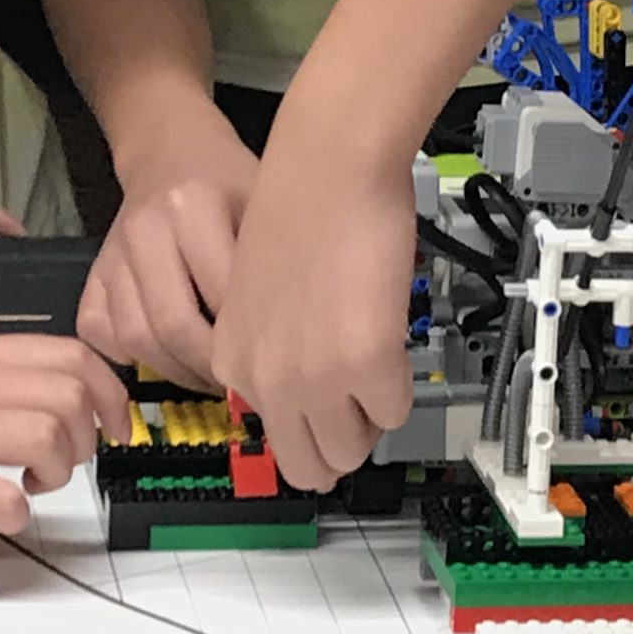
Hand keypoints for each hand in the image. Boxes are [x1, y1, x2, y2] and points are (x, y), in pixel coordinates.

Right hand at [0, 333, 131, 569]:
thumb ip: (2, 384)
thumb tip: (84, 393)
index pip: (68, 352)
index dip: (109, 393)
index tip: (114, 426)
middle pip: (66, 391)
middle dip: (85, 437)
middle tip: (60, 463)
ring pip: (44, 435)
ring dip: (57, 473)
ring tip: (30, 484)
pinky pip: (3, 498)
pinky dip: (17, 514)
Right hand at [76, 104, 256, 390]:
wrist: (172, 149)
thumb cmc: (233, 182)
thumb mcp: (265, 204)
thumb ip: (273, 264)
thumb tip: (293, 345)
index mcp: (193, 204)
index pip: (221, 296)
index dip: (250, 340)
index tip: (277, 363)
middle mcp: (144, 227)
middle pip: (171, 325)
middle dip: (210, 369)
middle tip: (241, 384)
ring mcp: (112, 251)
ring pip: (133, 336)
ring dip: (175, 371)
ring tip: (210, 377)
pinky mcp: (93, 270)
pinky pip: (99, 331)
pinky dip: (126, 356)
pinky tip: (164, 356)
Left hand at [208, 131, 413, 490]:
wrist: (328, 166)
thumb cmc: (300, 210)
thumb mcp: (261, 298)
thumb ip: (272, 349)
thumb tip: (306, 390)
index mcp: (232, 360)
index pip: (274, 440)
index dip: (311, 421)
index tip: (329, 398)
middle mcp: (265, 379)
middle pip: (312, 467)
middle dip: (342, 440)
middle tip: (361, 393)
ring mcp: (315, 378)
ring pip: (353, 450)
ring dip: (371, 414)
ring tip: (373, 355)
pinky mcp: (366, 364)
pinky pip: (395, 410)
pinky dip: (400, 382)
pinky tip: (385, 330)